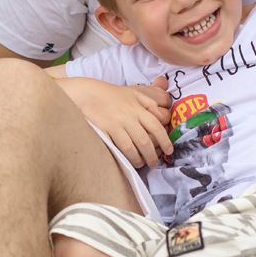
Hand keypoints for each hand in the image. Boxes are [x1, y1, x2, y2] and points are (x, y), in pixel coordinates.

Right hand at [55, 76, 171, 167]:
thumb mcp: (134, 92)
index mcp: (137, 108)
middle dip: (151, 156)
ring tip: (140, 164)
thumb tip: (164, 114)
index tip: (169, 150)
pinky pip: (114, 148)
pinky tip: (125, 161)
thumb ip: (150, 102)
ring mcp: (114, 125)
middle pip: (144, 141)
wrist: (86, 93)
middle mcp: (127, 117)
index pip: (156, 126)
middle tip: (154, 163)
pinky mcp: (101, 131)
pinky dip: (121, 157)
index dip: (165, 140)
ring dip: (137, 159)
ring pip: (130, 147)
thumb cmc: (112, 95)